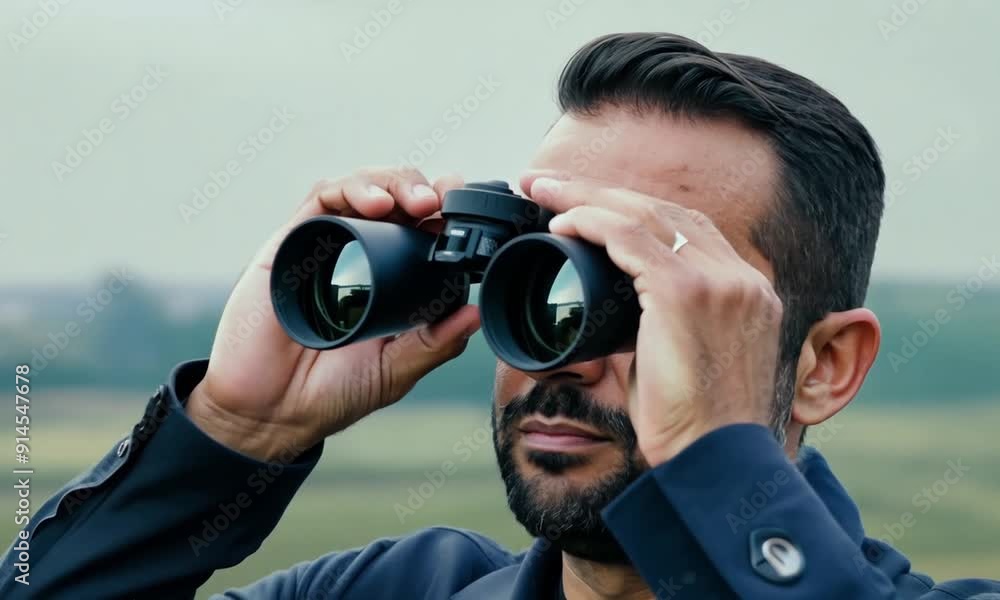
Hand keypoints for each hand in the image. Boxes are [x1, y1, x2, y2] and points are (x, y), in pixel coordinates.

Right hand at [187, 168, 480, 460]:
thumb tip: (476, 314)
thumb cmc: (330, 392)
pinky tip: (374, 205)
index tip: (470, 217)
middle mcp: (361, 253)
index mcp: (391, 277)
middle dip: (427, 188)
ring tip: (417, 202)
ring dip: (396, 182)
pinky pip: (323, 197)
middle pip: (399, 198)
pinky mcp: (292, 240)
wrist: (270, 410)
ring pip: (365, 187)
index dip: (448, 213)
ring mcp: (326, 243)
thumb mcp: (395, 371)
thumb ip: (434, 344)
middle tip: (444, 202)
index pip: (424, 229)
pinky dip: (352, 189)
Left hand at [522, 173, 781, 465]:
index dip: (636, 210)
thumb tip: (620, 312)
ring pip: (644, 214)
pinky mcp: (688, 293)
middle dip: (603, 192)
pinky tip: (562, 222)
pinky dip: (591, 223)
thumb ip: (665, 326)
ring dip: (586, 197)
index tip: (591, 205)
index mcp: (749, 292)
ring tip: (542, 189)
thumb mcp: (690, 362)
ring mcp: (720, 281)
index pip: (689, 229)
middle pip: (666, 212)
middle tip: (552, 184)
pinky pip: (630, 239)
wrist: (716, 463)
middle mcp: (742, 278)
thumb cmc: (696, 426)